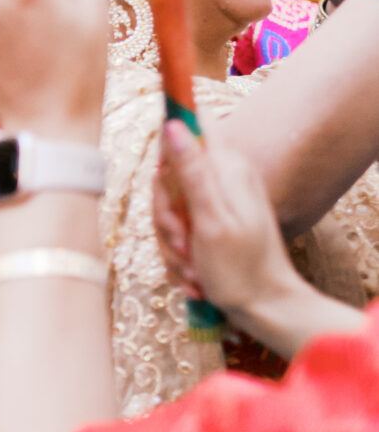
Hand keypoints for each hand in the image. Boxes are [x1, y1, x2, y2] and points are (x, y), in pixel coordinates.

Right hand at [156, 119, 357, 354]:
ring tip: (192, 267)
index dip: (170, 138)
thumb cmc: (241, 269)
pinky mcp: (210, 225)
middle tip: (182, 240)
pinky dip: (180, 257)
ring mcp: (216, 203)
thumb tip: (173, 124)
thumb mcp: (210, 220)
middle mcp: (222, 179)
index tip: (166, 174)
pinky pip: (177, 231)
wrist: (266, 310)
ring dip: (171, 243)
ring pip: (168, 208)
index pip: (194, 122)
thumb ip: (191, 171)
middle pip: (168, 174)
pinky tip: (194, 276)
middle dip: (165, 214)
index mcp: (227, 168)